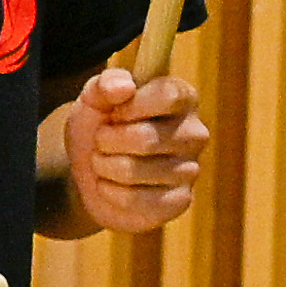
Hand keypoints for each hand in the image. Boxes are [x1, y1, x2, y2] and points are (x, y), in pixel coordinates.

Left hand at [54, 68, 207, 232]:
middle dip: (107, 141)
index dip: (131, 107)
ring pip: (134, 171)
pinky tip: (109, 186)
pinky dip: (111, 193)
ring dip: (104, 166)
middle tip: (100, 141)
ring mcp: (190, 169)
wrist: (90, 171)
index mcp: (182, 98)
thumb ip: (105, 85)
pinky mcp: (179, 201)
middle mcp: (194, 133)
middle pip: (146, 138)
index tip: (113, 112)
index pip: (168, 96)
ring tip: (103, 162)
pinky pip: (138, 200)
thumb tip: (125, 86)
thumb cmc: (101, 126)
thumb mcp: (94, 98)